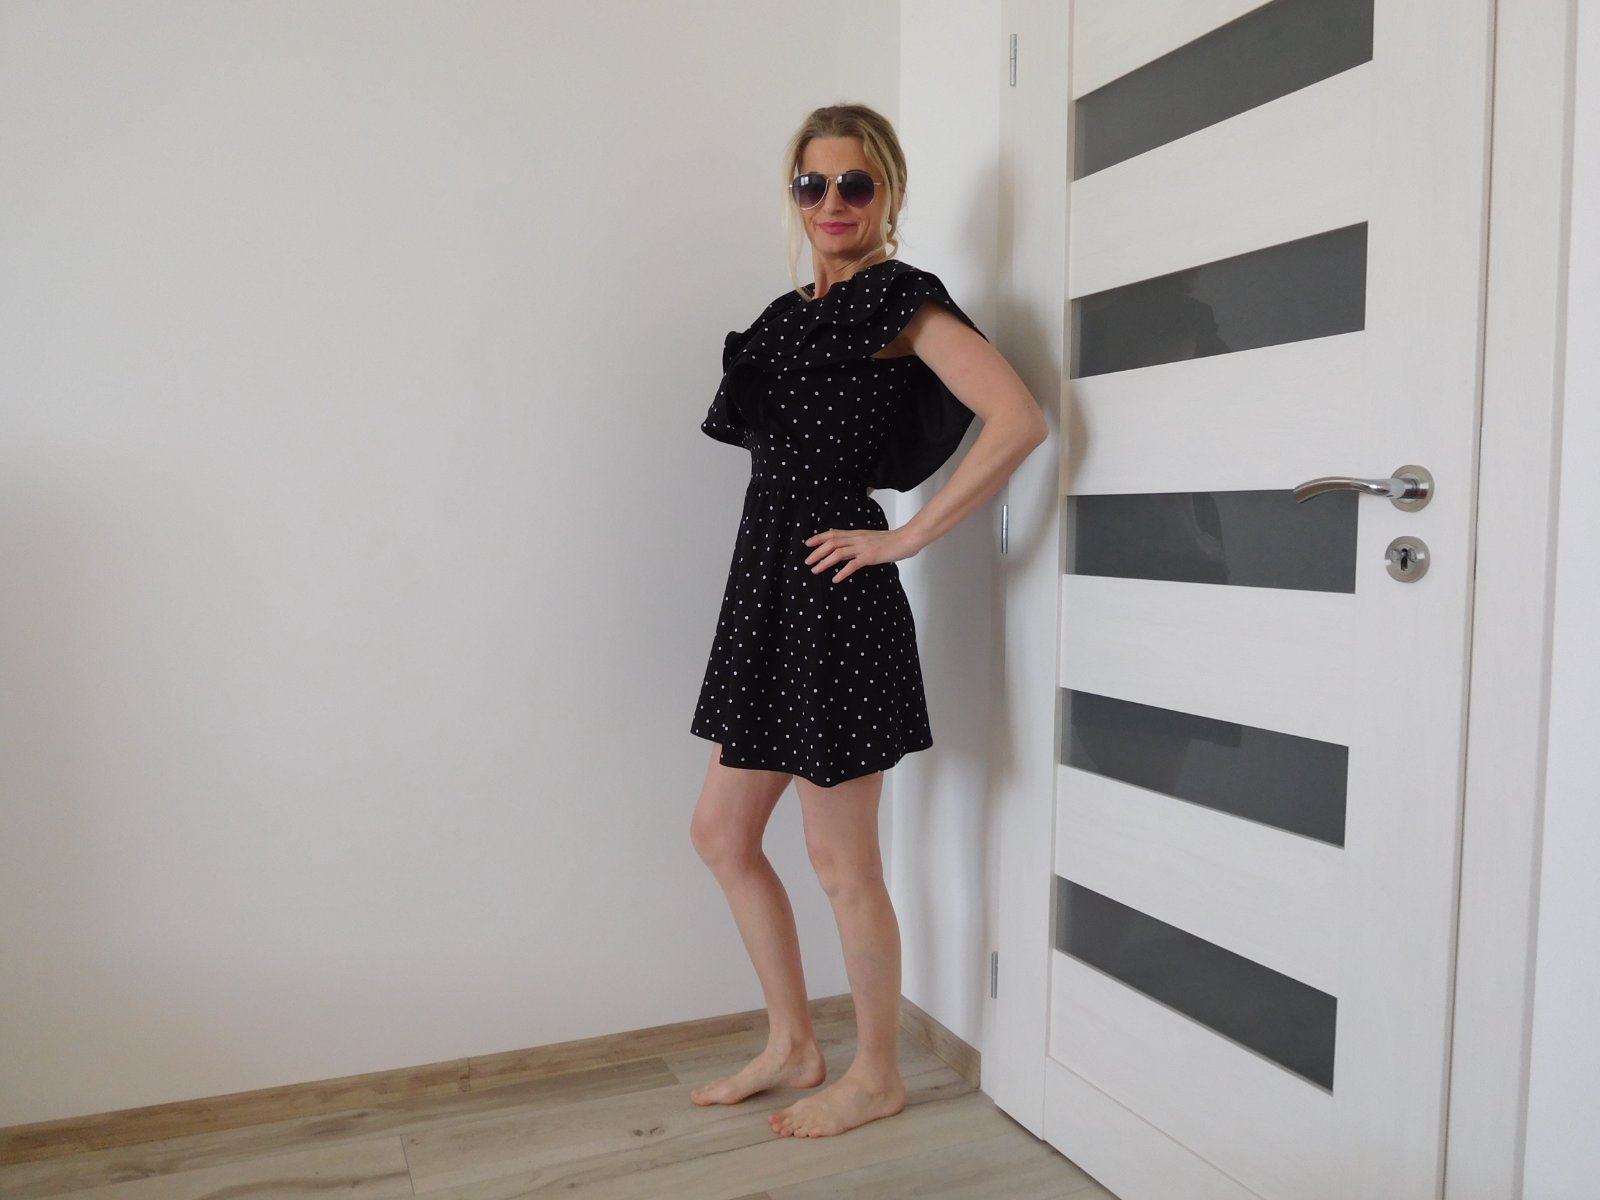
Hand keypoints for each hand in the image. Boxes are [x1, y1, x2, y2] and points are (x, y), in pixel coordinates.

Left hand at [803, 527, 917, 583]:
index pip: (834, 533)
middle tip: (807, 561)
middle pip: (832, 543)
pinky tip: (835, 579)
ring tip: (815, 570)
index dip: (819, 538)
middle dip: (817, 552)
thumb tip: (848, 547)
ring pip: (838, 553)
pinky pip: (853, 565)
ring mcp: (863, 547)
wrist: (906, 539)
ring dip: (825, 562)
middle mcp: (857, 539)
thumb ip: (859, 541)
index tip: (807, 543)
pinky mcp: (870, 557)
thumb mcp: (871, 538)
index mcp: (857, 533)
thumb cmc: (891, 541)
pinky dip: (842, 572)